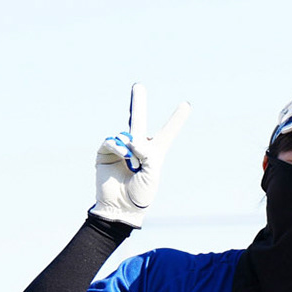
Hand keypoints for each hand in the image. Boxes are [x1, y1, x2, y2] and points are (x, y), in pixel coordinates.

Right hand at [92, 83, 190, 226]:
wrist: (121, 207)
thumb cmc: (141, 193)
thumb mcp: (152, 174)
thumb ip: (147, 154)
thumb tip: (130, 139)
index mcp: (155, 153)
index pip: (167, 132)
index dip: (176, 119)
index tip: (187, 104)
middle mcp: (137, 147)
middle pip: (138, 120)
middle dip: (138, 102)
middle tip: (138, 85)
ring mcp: (120, 148)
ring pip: (125, 132)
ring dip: (131, 146)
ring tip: (133, 164)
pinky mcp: (105, 152)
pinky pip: (112, 141)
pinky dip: (118, 147)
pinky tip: (123, 157)